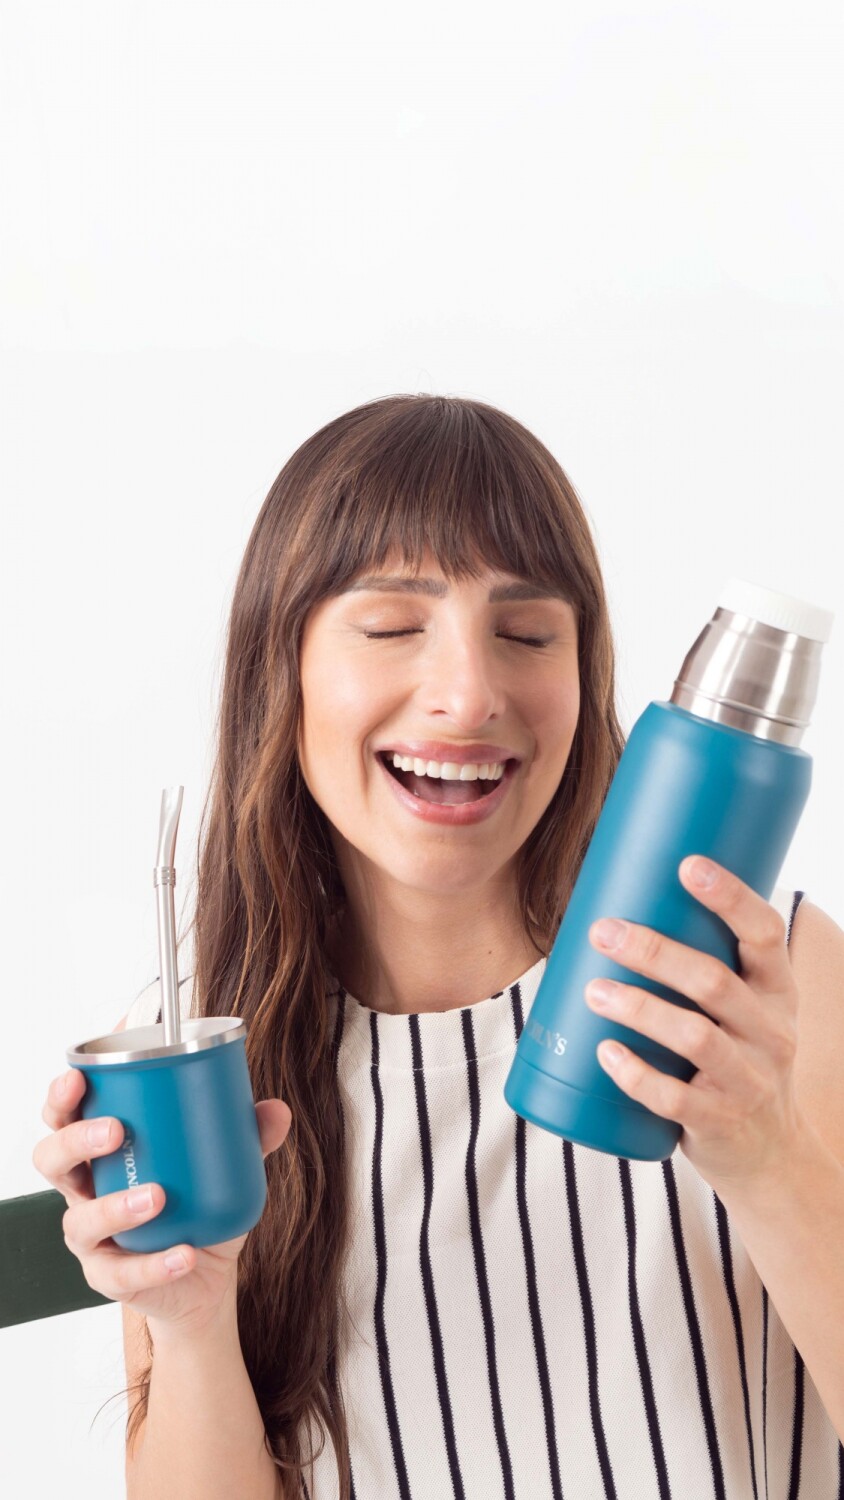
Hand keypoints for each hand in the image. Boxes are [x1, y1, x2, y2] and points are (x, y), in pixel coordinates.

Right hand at [32, 1058, 291, 1336]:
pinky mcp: (110, 1278)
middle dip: (76, 1139)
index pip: (63, 1114)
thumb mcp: (221, 1165)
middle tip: (115, 1129)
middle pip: (51, 1159)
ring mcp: (93, 1238)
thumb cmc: (196, 1205)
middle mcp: (84, 1190)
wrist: (205, 1279)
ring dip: (115, 1206)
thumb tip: (278, 1110)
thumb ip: (245, 1136)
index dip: (62, 1094)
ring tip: (156, 1196)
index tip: (79, 1074)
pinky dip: (155, 1263)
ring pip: (81, 1221)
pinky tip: (184, 1254)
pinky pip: (124, 1273)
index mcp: (100, 1150)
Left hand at [584, 856, 803, 1192]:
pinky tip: (605, 1053)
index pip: (766, 933)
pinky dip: (636, 1074)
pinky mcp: (719, 1122)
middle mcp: (771, 1031)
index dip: (730, 897)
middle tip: (603, 931)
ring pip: (695, 1036)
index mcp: (778, 990)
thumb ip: (705, 966)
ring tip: (594, 990)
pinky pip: (675, 1099)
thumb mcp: (747, 1011)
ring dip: (639, 1008)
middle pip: (714, 980)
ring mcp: (748, 1079)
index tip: (688, 865)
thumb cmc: (740, 1059)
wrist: (770, 1155)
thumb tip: (623, 904)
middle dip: (654, 952)